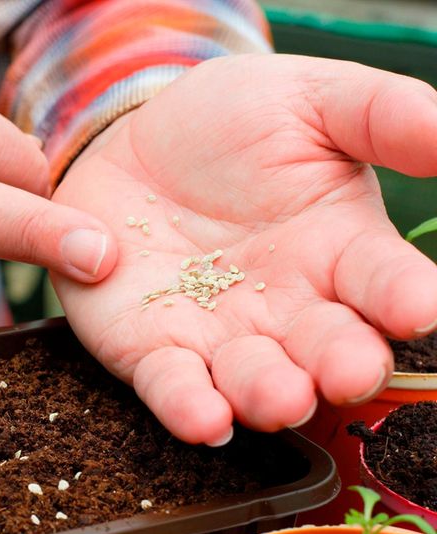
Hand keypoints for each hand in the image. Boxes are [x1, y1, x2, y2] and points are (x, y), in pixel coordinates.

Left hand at [52, 54, 436, 444]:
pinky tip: (204, 421)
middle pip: (327, 350)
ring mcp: (221, 336)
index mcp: (341, 253)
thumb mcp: (313, 100)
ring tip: (280, 401)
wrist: (137, 137)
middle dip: (341, 365)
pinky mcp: (153, 349)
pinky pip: (173, 385)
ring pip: (253, 381)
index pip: (386, 283)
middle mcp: (289, 310)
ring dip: (268, 396)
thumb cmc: (238, 121)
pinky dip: (188, 406)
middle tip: (347, 372)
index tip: (419, 309)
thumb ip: (382, 114)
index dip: (406, 298)